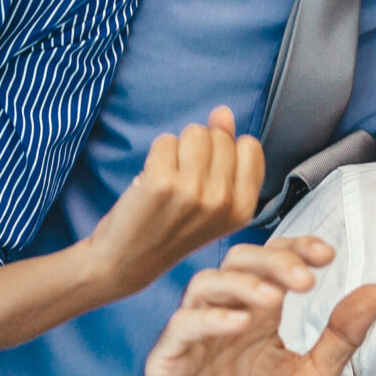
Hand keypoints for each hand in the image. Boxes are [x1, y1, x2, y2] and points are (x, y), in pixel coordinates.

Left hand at [82, 107, 265, 300]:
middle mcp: (223, 202)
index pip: (249, 146)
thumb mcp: (211, 201)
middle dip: (199, 150)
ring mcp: (193, 192)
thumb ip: (225, 154)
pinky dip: (155, 155)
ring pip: (194, 133)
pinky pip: (166, 140)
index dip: (226, 151)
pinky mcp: (162, 182)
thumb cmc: (168, 230)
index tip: (209, 175)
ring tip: (168, 180)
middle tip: (183, 184)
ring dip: (178, 149)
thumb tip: (223, 113)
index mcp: (243, 208)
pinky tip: (150, 181)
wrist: (125, 262)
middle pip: (219, 136)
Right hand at [136, 238, 375, 375]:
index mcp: (258, 317)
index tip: (328, 255)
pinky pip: (181, 328)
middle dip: (273, 261)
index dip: (296, 249)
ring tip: (275, 297)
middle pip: (238, 263)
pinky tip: (240, 323)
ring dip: (242, 284)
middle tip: (307, 280)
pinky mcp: (168, 364)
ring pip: (205, 286)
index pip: (271, 263)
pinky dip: (209, 319)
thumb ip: (341, 337)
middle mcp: (224, 318)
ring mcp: (193, 338)